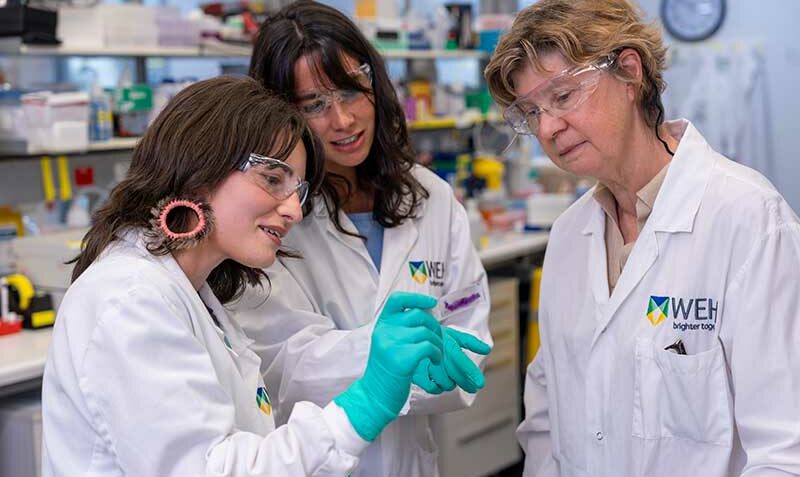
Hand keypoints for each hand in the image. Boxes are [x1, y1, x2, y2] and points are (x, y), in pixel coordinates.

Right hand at [334, 292, 441, 440]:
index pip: (397, 299)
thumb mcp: (388, 345)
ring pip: (427, 332)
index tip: (431, 303)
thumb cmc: (386, 373)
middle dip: (434, 327)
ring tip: (436, 356)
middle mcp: (384, 331)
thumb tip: (425, 315)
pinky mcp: (401, 358)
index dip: (416, 298)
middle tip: (438, 341)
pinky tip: (434, 362)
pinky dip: (437, 354)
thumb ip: (401, 330)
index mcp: (381, 325)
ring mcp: (391, 343)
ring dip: (438, 344)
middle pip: (419, 315)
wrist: (373, 396)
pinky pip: (429, 347)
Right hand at [413, 327, 491, 394]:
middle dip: (465, 381)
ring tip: (450, 383)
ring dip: (449, 384)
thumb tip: (487, 350)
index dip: (470, 371)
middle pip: (453, 371)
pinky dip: (437, 388)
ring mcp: (423, 361)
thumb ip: (468, 341)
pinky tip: (438, 386)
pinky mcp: (414, 372)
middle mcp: (433, 349)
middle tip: (473, 387)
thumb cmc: (428, 335)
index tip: (480, 384)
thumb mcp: (449, 334)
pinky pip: (431, 386)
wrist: (399, 340)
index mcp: (444, 338)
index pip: (459, 357)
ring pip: (444, 380)